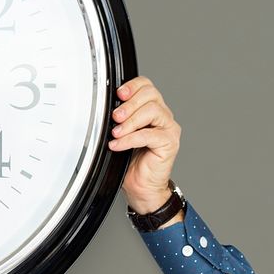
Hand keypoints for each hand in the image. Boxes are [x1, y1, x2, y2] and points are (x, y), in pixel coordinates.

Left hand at [108, 75, 181, 213]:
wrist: (141, 186)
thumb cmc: (131, 162)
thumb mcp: (120, 135)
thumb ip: (118, 120)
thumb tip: (104, 111)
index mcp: (152, 109)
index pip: (146, 86)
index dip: (132, 86)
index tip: (118, 94)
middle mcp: (162, 116)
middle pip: (150, 94)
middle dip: (129, 103)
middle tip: (115, 117)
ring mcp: (168, 128)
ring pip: (152, 110)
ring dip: (130, 121)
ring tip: (116, 133)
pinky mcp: (169, 142)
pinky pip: (149, 134)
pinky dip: (130, 139)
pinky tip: (118, 145)